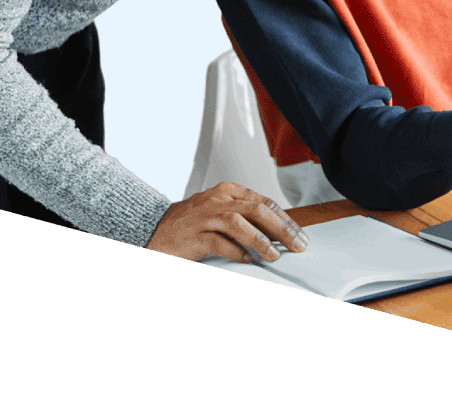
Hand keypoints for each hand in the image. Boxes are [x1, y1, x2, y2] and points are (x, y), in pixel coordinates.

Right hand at [146, 182, 308, 262]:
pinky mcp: (193, 236)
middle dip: (281, 229)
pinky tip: (247, 260)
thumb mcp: (219, 213)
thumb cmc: (190, 225)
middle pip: (256, 210)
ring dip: (260, 240)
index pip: (263, 201)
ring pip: (238, 223)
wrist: (152, 231)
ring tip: (274, 255)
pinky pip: (218, 242)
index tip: (298, 233)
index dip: (284, 218)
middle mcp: (216, 200)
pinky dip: (235, 251)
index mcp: (226, 191)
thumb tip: (276, 232)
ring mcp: (203, 217)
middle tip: (296, 245)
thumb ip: (244, 217)